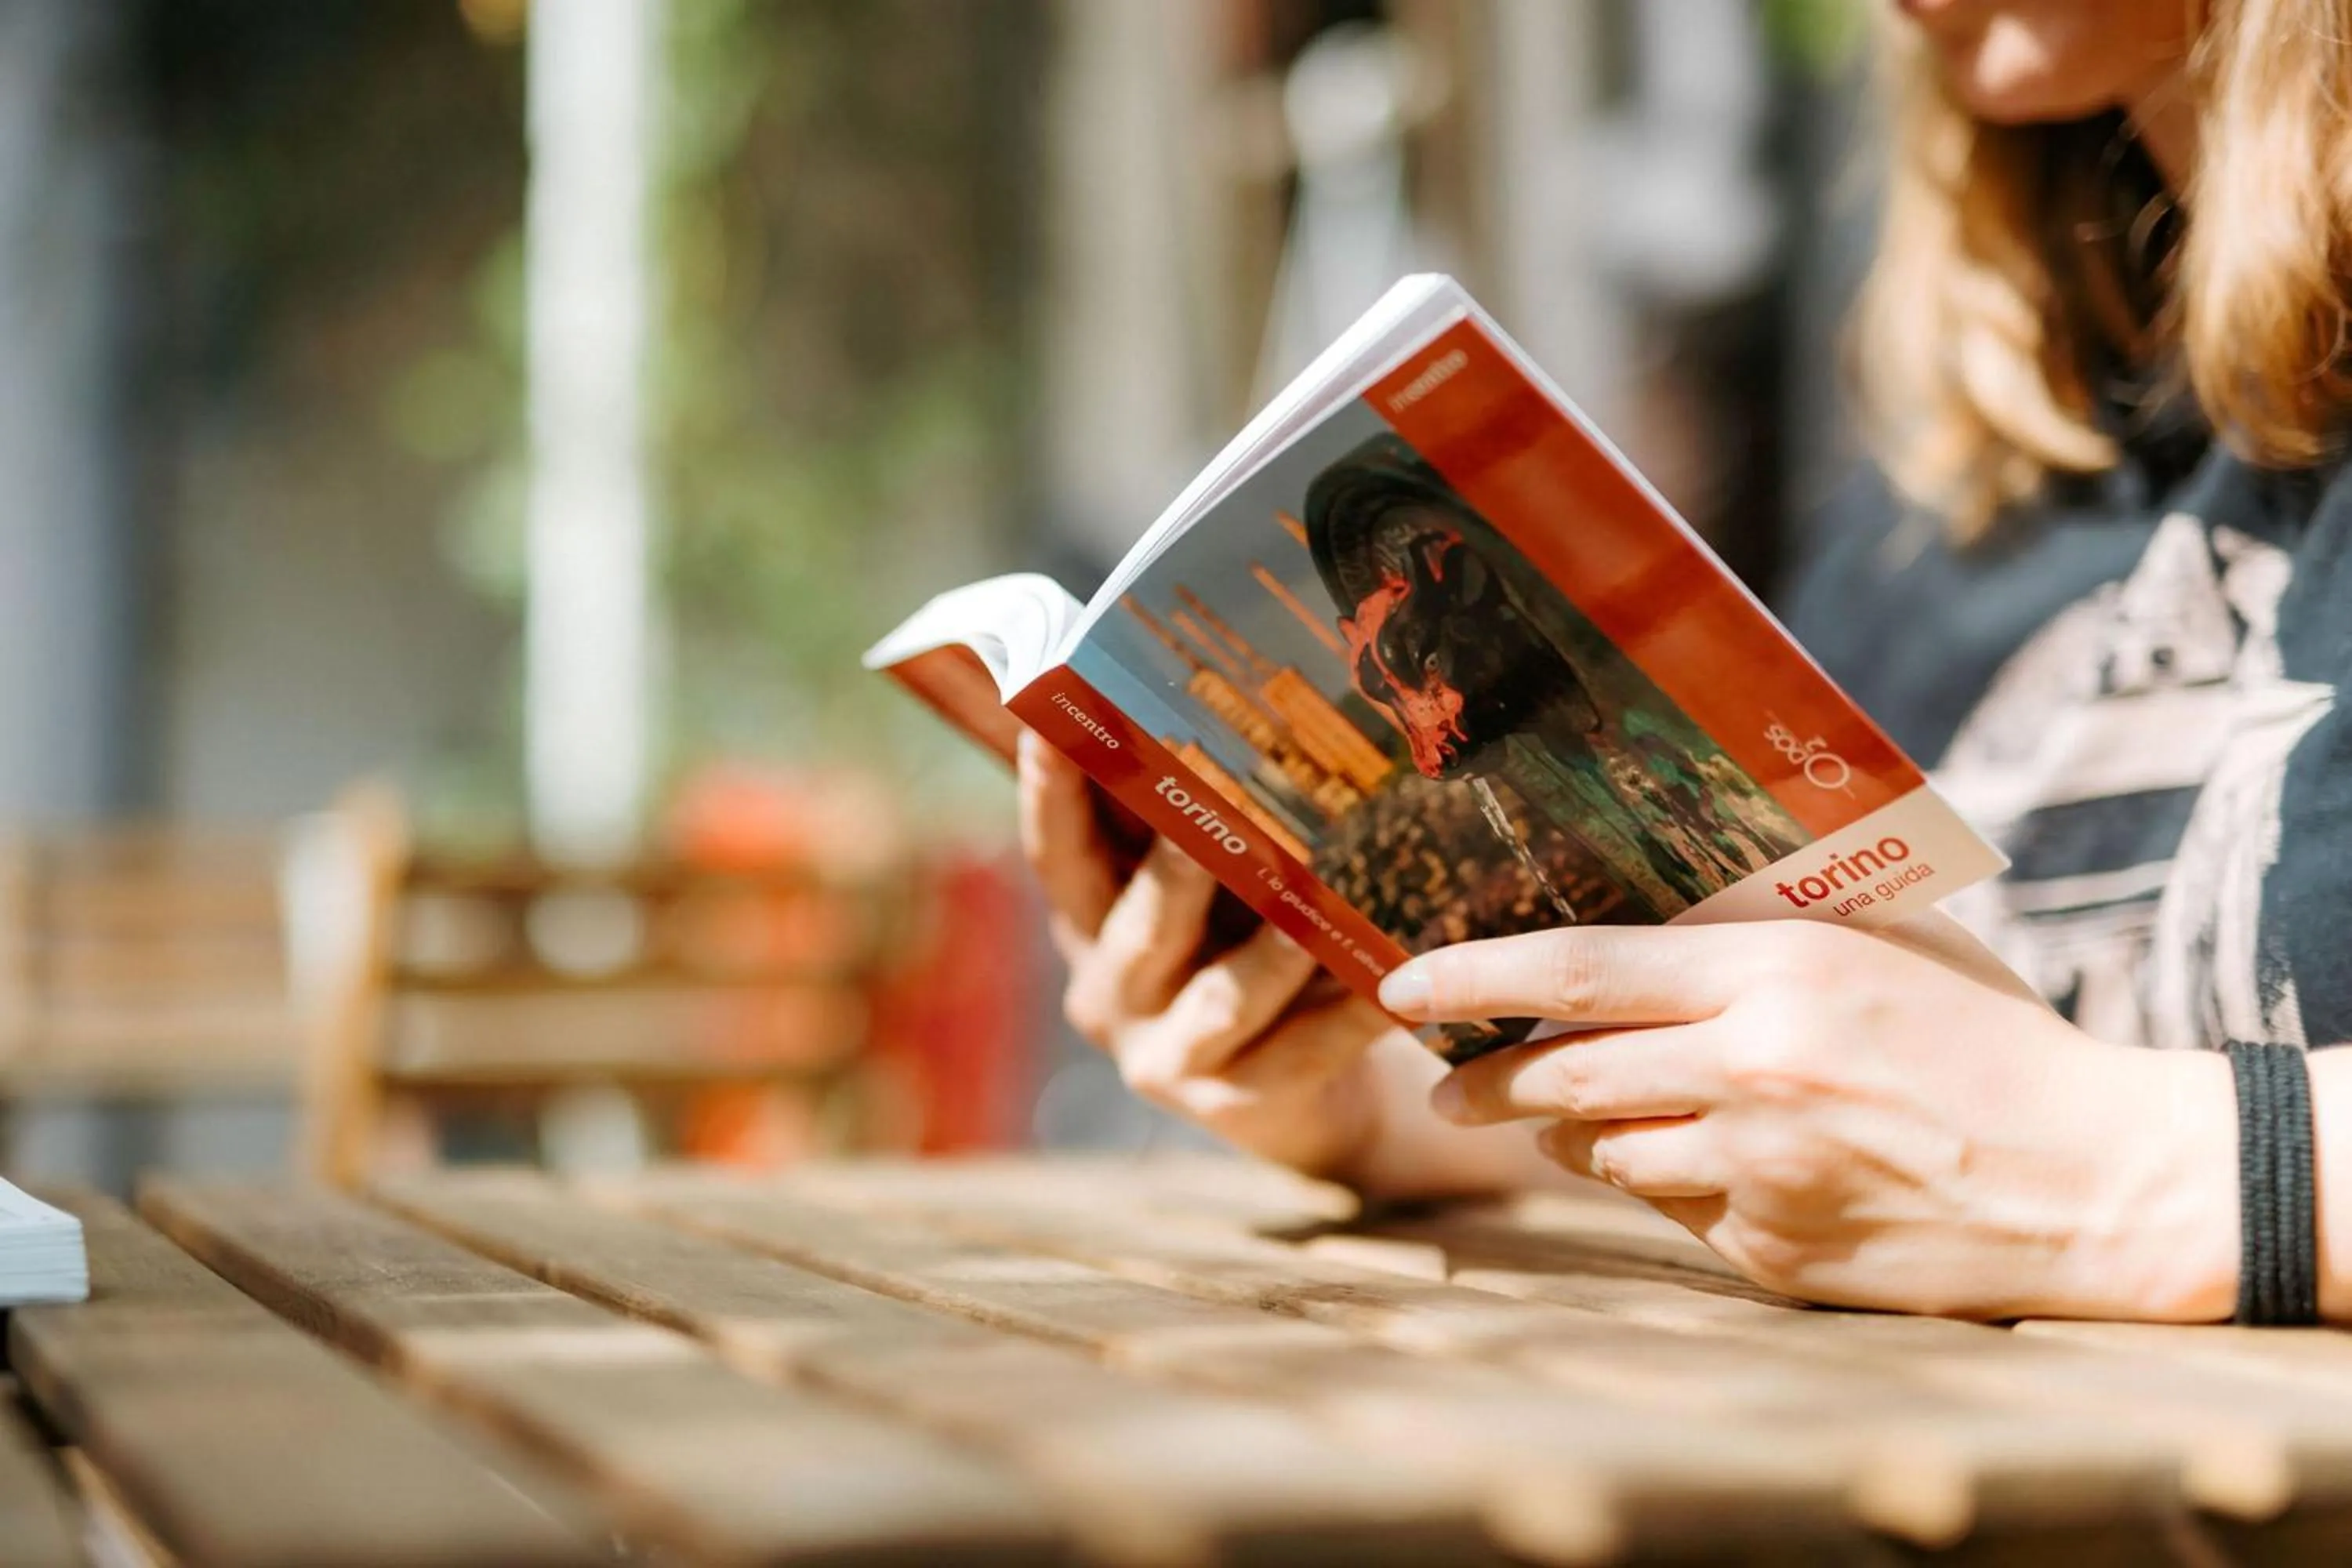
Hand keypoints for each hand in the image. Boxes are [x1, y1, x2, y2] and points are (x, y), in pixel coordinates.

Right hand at [1018, 732, 1397, 1178]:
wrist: (1300, 1106)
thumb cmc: (1245, 958)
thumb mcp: (1205, 899)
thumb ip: (1187, 829)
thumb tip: (1208, 705)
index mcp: (1090, 931)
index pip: (1057, 856)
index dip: (1047, 791)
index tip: (1047, 715)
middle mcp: (1112, 996)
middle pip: (1138, 927)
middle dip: (1175, 868)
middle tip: (1208, 812)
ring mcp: (1168, 1059)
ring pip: (1222, 997)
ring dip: (1271, 949)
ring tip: (1315, 914)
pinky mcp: (1237, 1109)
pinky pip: (1302, 1052)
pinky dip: (1349, 1018)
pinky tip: (1392, 983)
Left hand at [1381, 919, 2239, 1319]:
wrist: (2094, 1180)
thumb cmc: (1986, 1039)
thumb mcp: (1881, 944)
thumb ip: (1760, 929)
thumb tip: (1637, 906)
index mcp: (1772, 979)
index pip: (1576, 971)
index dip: (1471, 976)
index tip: (1399, 983)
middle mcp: (1748, 1076)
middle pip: (1558, 1077)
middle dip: (1482, 1078)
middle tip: (1444, 1076)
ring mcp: (1756, 1174)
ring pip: (1599, 1153)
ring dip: (1568, 1134)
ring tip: (1568, 1117)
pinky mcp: (1769, 1254)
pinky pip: (1669, 1211)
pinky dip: (1663, 1182)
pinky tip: (1703, 1162)